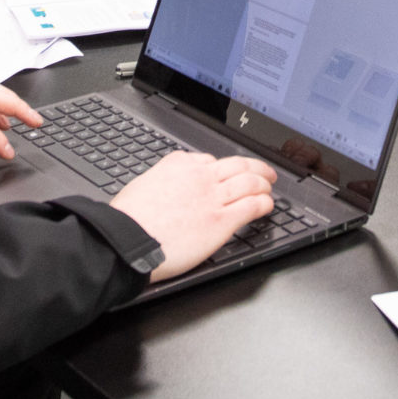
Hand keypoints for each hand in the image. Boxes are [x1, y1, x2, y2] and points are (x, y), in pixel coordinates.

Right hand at [108, 151, 278, 280]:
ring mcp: (213, 197)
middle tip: (264, 171)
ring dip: (264, 183)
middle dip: (255, 167)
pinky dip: (264, 203)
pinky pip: (252, 206)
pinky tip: (267, 205)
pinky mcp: (222, 221)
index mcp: (178, 165)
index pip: (210, 160)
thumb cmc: (128, 218)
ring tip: (269, 187)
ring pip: (249, 182)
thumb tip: (162, 189)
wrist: (128, 238)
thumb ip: (160, 182)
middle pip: (237, 165)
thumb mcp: (142, 185)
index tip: (226, 173)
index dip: (222, 168)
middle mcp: (200, 176)